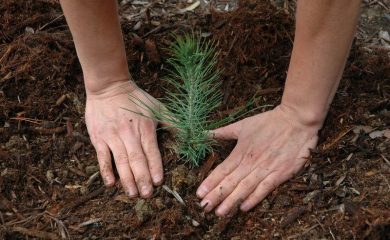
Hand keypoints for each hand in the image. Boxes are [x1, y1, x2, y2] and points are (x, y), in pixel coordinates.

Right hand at [85, 81, 162, 197]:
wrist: (108, 86)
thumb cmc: (136, 98)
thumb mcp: (157, 107)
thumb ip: (173, 121)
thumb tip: (191, 133)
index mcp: (145, 127)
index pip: (151, 151)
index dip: (155, 167)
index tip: (158, 182)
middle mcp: (129, 133)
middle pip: (136, 159)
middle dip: (142, 178)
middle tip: (147, 195)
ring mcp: (112, 136)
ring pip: (120, 161)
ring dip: (127, 179)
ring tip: (133, 194)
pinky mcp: (99, 137)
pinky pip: (102, 157)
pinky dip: (106, 170)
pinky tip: (111, 183)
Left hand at [196, 104, 319, 215]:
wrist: (296, 120)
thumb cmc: (269, 122)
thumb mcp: (243, 124)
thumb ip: (223, 132)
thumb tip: (205, 133)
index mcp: (241, 151)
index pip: (222, 170)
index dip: (210, 182)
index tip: (199, 194)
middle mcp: (251, 162)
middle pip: (230, 182)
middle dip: (216, 196)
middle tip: (204, 207)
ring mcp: (265, 169)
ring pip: (245, 188)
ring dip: (231, 201)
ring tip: (219, 212)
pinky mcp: (280, 173)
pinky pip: (265, 189)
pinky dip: (254, 198)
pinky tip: (244, 208)